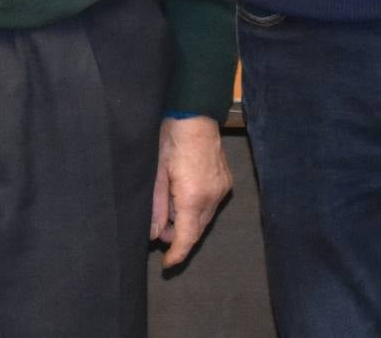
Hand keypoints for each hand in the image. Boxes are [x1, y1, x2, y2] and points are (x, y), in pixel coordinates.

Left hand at [151, 116, 231, 267]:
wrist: (194, 115)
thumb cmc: (170, 141)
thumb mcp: (156, 175)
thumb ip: (156, 207)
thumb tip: (154, 234)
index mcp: (193, 197)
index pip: (187, 237)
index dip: (177, 254)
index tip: (167, 265)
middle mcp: (212, 197)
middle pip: (197, 230)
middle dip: (179, 236)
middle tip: (160, 231)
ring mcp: (222, 189)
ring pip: (204, 218)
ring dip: (187, 221)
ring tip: (169, 208)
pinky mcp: (226, 182)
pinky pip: (211, 204)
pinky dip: (196, 208)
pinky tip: (183, 196)